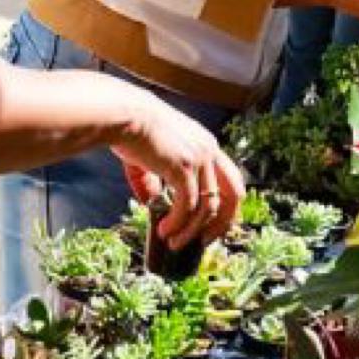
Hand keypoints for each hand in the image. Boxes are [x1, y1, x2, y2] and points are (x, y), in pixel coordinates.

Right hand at [112, 89, 244, 249]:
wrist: (124, 115)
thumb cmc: (133, 130)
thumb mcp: (149, 156)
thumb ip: (152, 178)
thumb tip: (151, 201)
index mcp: (205, 145)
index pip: (231, 179)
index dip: (226, 206)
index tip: (212, 226)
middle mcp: (209, 150)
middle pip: (234, 194)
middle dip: (222, 223)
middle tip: (204, 241)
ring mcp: (199, 159)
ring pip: (208, 207)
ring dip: (192, 230)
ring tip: (175, 242)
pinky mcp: (183, 168)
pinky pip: (188, 206)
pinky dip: (178, 223)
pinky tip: (165, 230)